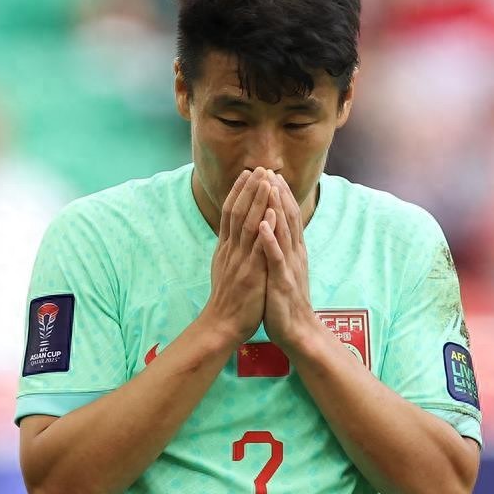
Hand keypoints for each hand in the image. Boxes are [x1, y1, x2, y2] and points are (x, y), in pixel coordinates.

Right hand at [202, 168, 277, 346]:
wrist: (222, 326)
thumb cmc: (228, 301)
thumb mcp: (225, 270)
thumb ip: (230, 251)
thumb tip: (231, 235)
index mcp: (226, 249)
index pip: (230, 213)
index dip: (238, 192)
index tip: (247, 173)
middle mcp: (231, 250)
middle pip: (238, 212)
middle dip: (249, 188)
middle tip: (259, 167)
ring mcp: (240, 260)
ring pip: (248, 224)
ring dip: (257, 200)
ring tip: (266, 180)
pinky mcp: (250, 272)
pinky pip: (257, 246)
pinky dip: (264, 227)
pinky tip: (271, 211)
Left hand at [258, 173, 315, 350]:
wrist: (297, 330)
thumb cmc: (286, 301)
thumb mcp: (284, 269)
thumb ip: (282, 249)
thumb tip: (276, 232)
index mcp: (293, 251)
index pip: (288, 217)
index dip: (281, 195)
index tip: (272, 174)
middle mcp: (294, 254)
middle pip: (288, 218)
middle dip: (279, 194)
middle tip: (271, 171)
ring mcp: (289, 266)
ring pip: (284, 232)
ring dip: (276, 208)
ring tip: (269, 187)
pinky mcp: (282, 281)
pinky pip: (275, 257)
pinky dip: (270, 239)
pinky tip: (263, 224)